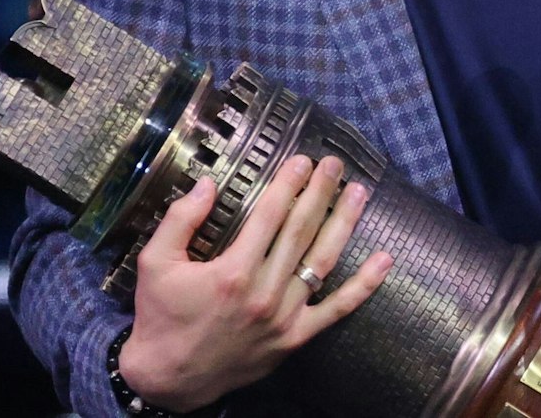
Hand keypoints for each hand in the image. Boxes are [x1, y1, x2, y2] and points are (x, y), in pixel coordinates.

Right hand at [117, 154, 394, 411]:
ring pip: (323, 261)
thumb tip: (207, 184)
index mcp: (232, 271)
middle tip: (334, 165)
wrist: (168, 379)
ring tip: (359, 193)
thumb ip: (180, 220)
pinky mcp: (295, 337)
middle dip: (321, 192)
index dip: (289, 184)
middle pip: (301, 230)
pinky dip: (364, 285)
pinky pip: (337, 309)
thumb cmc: (161, 318)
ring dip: (344, 223)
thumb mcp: (155, 263)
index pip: (270, 215)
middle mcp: (264, 292)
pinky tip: (384, 260)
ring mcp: (285, 317)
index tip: (302, 161)